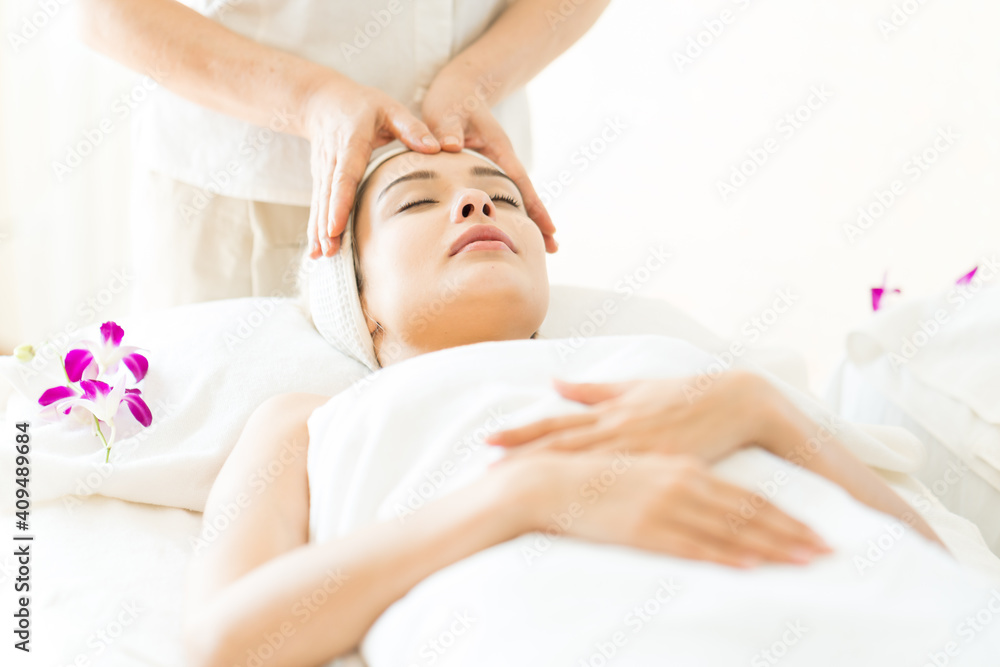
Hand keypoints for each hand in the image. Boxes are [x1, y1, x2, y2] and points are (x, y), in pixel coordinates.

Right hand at [301, 72, 441, 258]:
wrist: (322, 100)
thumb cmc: (362, 105)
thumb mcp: (389, 108)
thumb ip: (412, 127)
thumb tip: (436, 148)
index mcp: (351, 143)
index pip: (344, 176)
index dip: (339, 201)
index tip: (336, 225)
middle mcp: (333, 160)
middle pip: (329, 196)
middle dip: (327, 225)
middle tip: (330, 251)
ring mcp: (324, 171)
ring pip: (321, 204)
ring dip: (319, 231)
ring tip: (322, 257)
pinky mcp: (321, 180)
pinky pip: (319, 206)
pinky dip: (315, 229)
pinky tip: (317, 251)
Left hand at [421, 71, 556, 252]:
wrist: (458, 88)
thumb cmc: (453, 100)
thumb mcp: (448, 111)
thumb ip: (448, 128)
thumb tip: (451, 147)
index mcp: (499, 149)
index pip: (520, 183)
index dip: (534, 206)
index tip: (549, 228)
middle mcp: (503, 160)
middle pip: (525, 195)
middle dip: (539, 221)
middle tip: (553, 250)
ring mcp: (498, 165)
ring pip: (515, 197)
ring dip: (527, 220)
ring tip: (540, 248)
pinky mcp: (488, 169)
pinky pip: (501, 194)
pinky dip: (508, 212)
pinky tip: (508, 229)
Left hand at [488, 371, 777, 462]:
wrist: (737, 401)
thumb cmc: (685, 394)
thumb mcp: (635, 387)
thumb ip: (594, 389)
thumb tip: (555, 382)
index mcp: (610, 410)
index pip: (556, 424)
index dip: (522, 433)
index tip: (489, 442)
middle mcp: (617, 426)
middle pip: (561, 444)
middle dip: (522, 456)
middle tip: (486, 469)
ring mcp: (639, 446)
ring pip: (585, 462)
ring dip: (550, 473)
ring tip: (519, 485)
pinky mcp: (662, 463)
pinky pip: (625, 479)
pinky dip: (598, 489)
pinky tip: (578, 500)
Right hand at [505, 451, 832, 567]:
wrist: (551, 482)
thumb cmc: (598, 475)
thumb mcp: (646, 468)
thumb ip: (678, 477)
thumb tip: (708, 493)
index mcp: (686, 469)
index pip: (748, 497)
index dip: (786, 516)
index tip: (815, 531)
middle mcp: (684, 485)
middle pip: (750, 514)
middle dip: (793, 534)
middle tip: (829, 550)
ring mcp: (667, 508)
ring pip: (731, 531)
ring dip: (773, 548)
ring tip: (806, 561)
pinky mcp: (646, 530)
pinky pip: (694, 547)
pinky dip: (726, 557)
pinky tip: (751, 566)